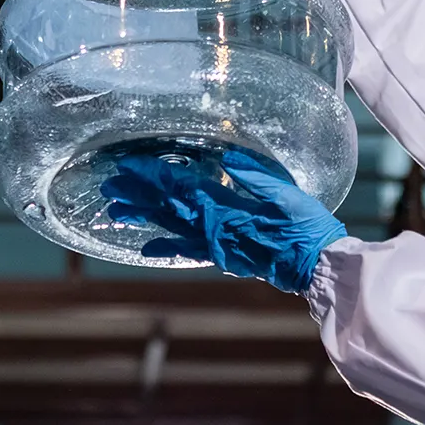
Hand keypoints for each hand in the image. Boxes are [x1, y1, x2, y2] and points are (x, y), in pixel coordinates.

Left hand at [101, 146, 346, 292]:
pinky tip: (146, 247)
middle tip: (108, 185)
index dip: (152, 175)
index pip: (181, 188)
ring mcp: (217, 244)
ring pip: (171, 227)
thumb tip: (227, 156)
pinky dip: (166, 247)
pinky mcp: (223, 256)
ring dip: (143, 217)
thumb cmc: (307, 228)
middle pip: (167, 207)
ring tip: (116, 211)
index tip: (128, 164)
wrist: (316, 267)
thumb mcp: (288, 195)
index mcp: (227, 209)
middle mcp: (214, 229)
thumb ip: (256, 177)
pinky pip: (188, 250)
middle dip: (137, 194)